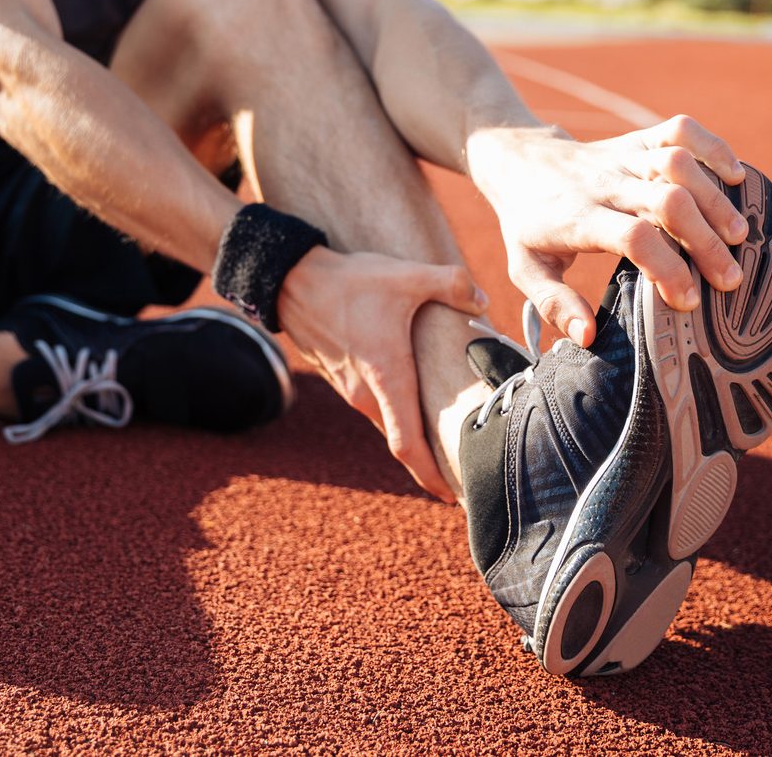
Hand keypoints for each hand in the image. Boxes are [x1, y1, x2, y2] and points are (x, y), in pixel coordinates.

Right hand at [277, 247, 487, 502]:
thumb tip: (481, 298)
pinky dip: (395, 409)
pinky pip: (373, 404)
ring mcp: (349, 389)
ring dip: (412, 430)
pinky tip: (413, 394)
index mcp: (386, 380)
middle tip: (464, 464)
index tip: (450, 495)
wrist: (290, 281)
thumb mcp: (407, 277)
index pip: (408, 446)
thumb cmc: (348, 283)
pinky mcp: (340, 378)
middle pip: (402, 440)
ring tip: (444, 431)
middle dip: (431, 457)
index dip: (430, 476)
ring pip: (388, 420)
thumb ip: (452, 284)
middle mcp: (365, 395)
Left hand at [469, 115, 747, 346]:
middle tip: (729, 277)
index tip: (687, 301)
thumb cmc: (528, 223)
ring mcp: (622, 156)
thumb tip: (587, 336)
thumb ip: (554, 303)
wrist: (518, 163)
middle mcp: (604, 183)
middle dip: (704, 241)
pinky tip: (736, 177)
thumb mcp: (525, 268)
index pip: (633, 238)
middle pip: (667, 201)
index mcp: (578, 217)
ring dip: (715, 198)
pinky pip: (680, 131)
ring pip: (677, 164)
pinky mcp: (636, 139)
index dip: (667, 268)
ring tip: (739, 235)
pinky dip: (714, 148)